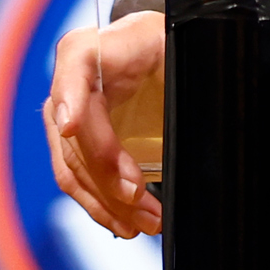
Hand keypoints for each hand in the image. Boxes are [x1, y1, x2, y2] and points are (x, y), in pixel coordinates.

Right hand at [47, 12, 164, 237]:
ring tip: (141, 223)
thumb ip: (178, 73)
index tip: (72, 126)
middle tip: (139, 200)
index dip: (71, 98)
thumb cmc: (163, 46)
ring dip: (106, 201)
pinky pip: (76, 178)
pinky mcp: (69, 142)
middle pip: (76, 135)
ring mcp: (62, 114)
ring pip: (73, 167)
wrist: (148, 48)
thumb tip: (207, 113)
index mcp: (92, 47)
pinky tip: (122, 221)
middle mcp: (67, 81)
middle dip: (107, 175)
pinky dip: (99, 203)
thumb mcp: (175, 48)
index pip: (75, 67)